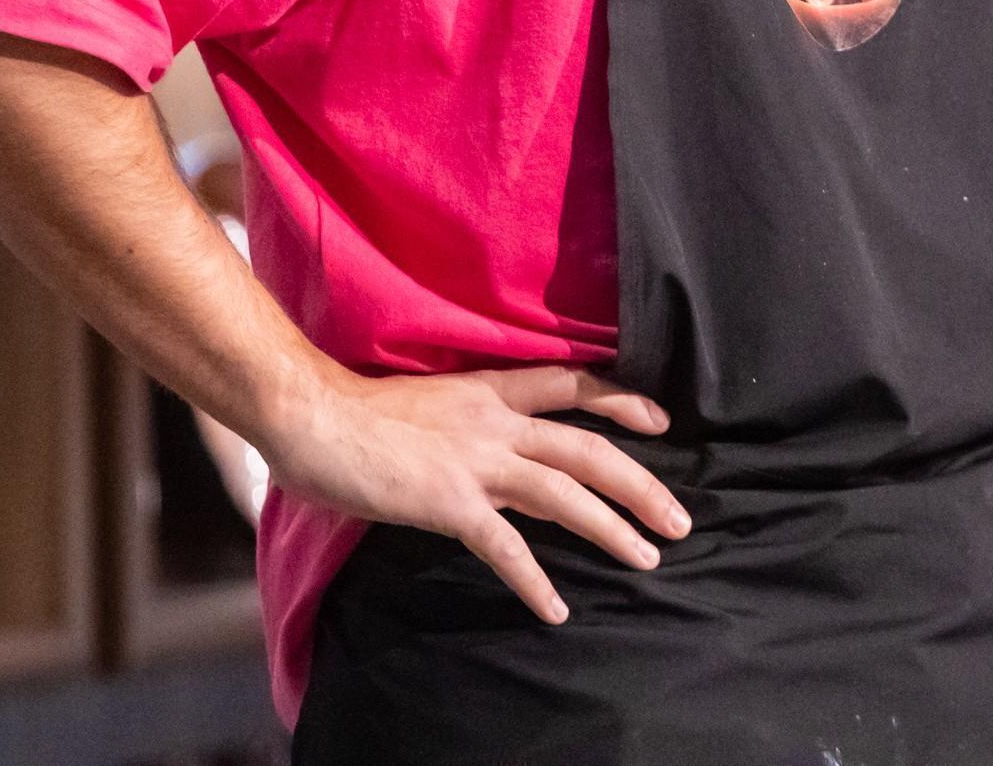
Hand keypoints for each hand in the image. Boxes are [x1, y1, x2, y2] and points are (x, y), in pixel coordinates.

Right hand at [262, 361, 689, 623]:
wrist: (313, 415)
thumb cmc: (359, 410)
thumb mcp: (433, 405)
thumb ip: (472, 427)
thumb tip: (503, 455)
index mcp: (489, 390)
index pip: (572, 384)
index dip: (621, 400)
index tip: (661, 420)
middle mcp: (494, 421)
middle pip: (588, 447)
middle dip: (640, 484)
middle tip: (680, 519)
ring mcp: (475, 461)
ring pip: (565, 493)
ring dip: (612, 528)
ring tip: (647, 558)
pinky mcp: (449, 501)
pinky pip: (505, 547)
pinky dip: (534, 580)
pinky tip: (556, 608)